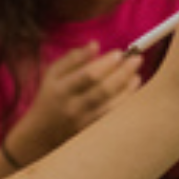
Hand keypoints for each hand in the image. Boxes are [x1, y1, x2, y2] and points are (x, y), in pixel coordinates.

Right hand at [7, 42, 143, 161]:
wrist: (42, 134)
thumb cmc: (51, 97)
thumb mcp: (53, 74)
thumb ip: (73, 58)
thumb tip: (95, 44)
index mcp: (62, 89)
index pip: (87, 75)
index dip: (105, 63)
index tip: (119, 53)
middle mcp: (73, 106)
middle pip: (102, 90)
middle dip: (122, 73)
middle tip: (137, 59)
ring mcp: (84, 121)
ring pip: (111, 105)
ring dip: (127, 88)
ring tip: (136, 74)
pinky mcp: (92, 131)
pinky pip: (113, 116)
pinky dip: (125, 102)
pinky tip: (132, 90)